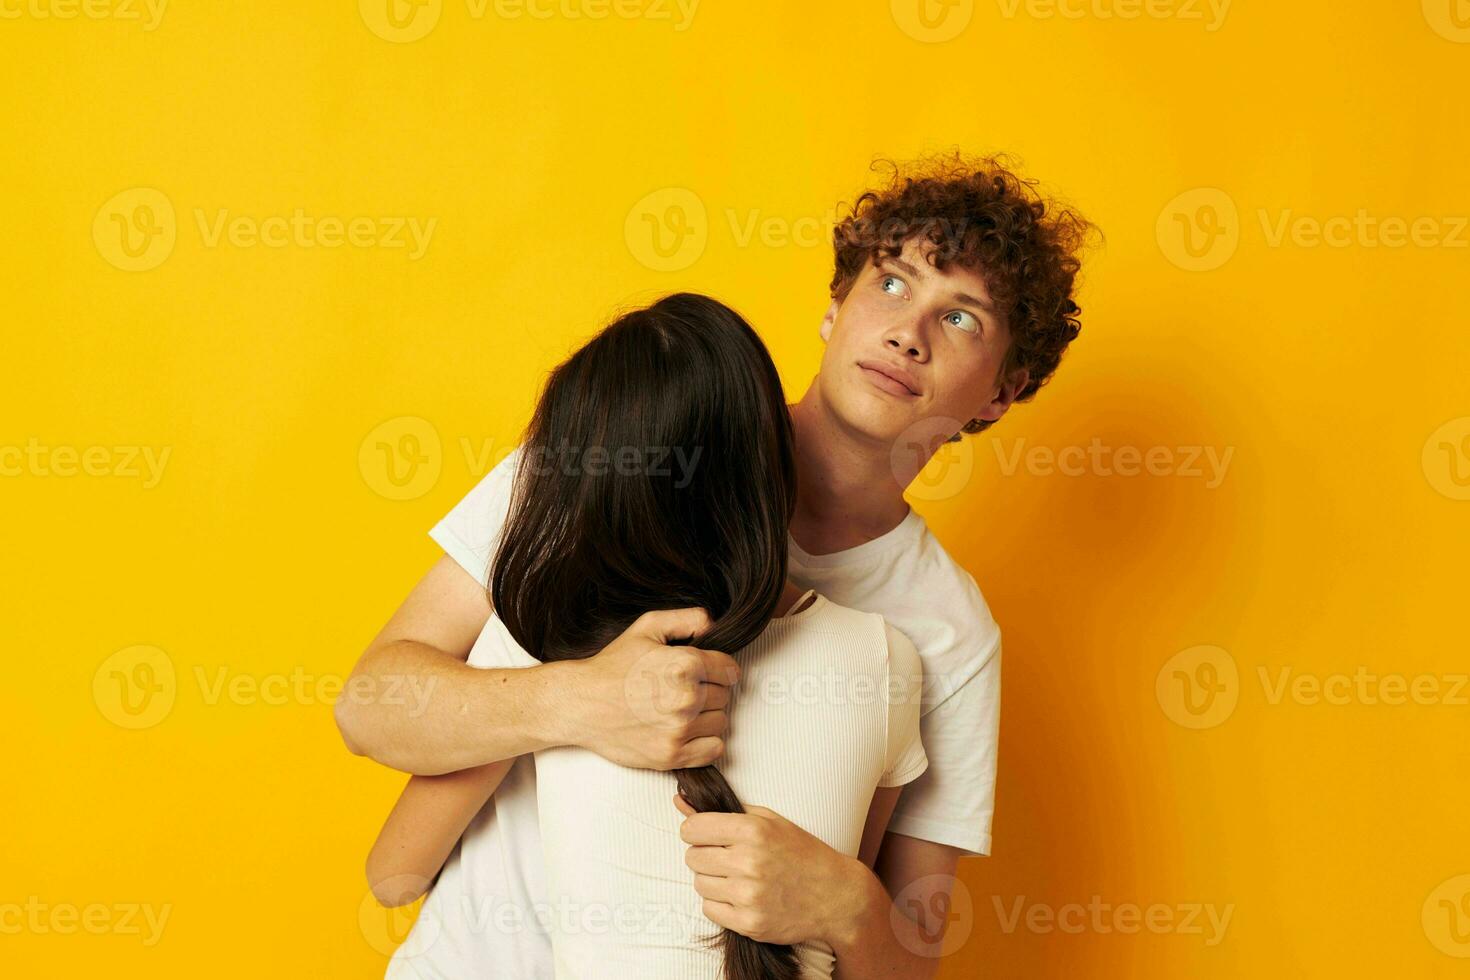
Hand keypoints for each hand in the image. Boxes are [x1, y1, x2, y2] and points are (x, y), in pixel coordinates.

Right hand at [562, 608, 739, 769]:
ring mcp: (679, 730)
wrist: (580, 704)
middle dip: (710, 691)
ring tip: (681, 710)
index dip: (719, 668)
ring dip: (707, 716)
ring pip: (721, 722)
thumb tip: (714, 625)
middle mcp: (686, 698)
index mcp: (684, 665)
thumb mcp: (647, 627)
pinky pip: (714, 749)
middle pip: (725, 696)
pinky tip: (686, 731)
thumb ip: (687, 619)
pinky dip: (705, 742)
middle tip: (684, 690)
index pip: (730, 669)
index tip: (706, 672)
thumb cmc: (612, 667)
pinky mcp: (671, 755)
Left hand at [674, 794, 867, 946]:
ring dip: (712, 880)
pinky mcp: (749, 922)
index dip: (695, 830)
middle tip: (726, 857)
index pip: (692, 828)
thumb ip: (723, 810)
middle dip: (704, 855)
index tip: (705, 834)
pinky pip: (710, 909)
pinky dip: (720, 903)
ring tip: (736, 876)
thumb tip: (679, 801)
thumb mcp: (769, 820)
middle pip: (692, 857)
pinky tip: (740, 895)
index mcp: (753, 831)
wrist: (835, 895)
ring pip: (699, 884)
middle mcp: (748, 862)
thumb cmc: (801, 852)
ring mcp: (749, 895)